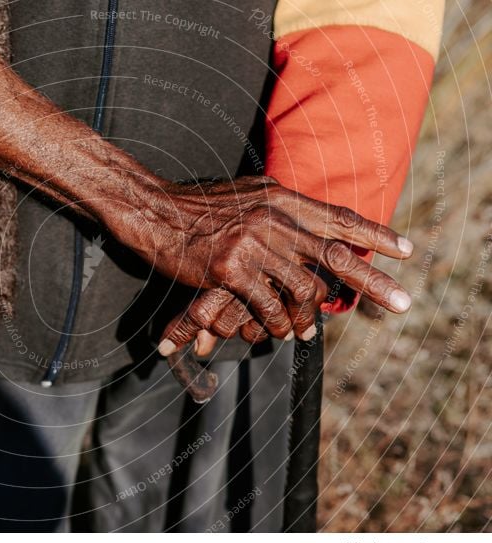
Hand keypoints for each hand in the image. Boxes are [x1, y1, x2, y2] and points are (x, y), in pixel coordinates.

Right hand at [103, 175, 412, 343]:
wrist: (154, 211)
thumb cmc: (198, 206)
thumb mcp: (246, 194)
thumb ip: (280, 207)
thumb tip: (307, 221)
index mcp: (280, 198)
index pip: (338, 217)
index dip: (375, 235)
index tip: (406, 251)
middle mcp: (273, 217)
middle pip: (336, 253)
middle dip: (374, 281)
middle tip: (403, 303)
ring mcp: (252, 242)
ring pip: (302, 287)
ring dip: (310, 315)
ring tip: (308, 330)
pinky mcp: (229, 268)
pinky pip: (267, 305)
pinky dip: (276, 323)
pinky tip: (276, 331)